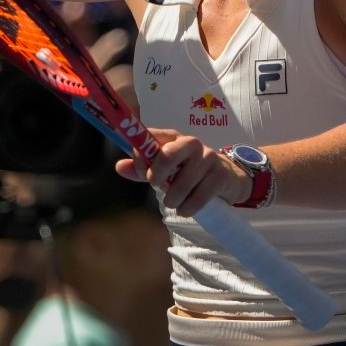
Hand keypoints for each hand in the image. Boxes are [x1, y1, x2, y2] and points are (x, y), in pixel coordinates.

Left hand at [115, 129, 250, 216]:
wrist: (226, 177)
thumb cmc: (188, 171)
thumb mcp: (165, 168)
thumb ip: (142, 168)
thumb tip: (119, 167)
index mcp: (173, 137)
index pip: (149, 138)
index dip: (140, 158)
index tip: (143, 173)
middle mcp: (191, 143)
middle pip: (166, 156)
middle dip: (157, 177)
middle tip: (158, 187)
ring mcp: (208, 158)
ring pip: (181, 184)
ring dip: (172, 200)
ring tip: (173, 202)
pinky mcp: (220, 176)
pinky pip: (197, 198)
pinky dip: (187, 208)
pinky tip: (186, 209)